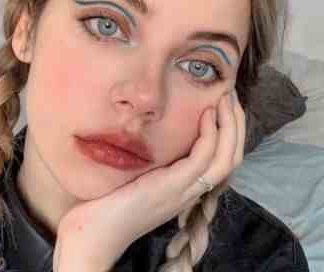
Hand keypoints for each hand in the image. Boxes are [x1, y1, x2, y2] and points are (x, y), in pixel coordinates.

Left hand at [53, 90, 244, 271]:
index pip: (221, 160)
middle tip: (232, 96)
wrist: (95, 235)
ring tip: (226, 99)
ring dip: (231, 125)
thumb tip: (151, 137)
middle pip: (232, 157)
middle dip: (236, 124)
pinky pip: (202, 158)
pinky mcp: (174, 187)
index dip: (229, 132)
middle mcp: (191, 190)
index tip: (223, 105)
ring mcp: (185, 190)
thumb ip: (153, 163)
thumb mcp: (139, 178)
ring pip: (226, 158)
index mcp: (185, 188)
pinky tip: (206, 114)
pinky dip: (210, 134)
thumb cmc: (110, 205)